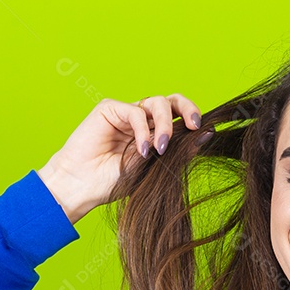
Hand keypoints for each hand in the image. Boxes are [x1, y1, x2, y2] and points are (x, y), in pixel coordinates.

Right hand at [37, 94, 211, 223]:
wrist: (82, 188)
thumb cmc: (114, 182)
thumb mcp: (154, 169)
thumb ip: (177, 152)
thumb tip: (206, 135)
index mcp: (155, 134)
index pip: (179, 117)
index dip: (193, 118)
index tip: (205, 131)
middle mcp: (143, 120)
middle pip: (172, 101)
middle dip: (187, 108)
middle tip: (194, 124)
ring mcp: (127, 113)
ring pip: (157, 103)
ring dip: (164, 124)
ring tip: (161, 148)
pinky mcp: (109, 109)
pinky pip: (135, 111)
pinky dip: (142, 130)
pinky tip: (142, 150)